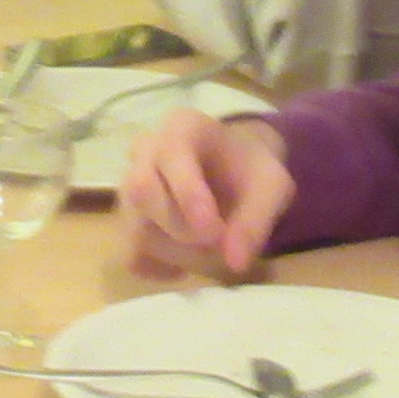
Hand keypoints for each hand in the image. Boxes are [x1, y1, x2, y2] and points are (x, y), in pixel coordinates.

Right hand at [117, 110, 293, 278]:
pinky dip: (159, 269)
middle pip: (142, 193)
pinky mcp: (127, 221)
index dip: (189, 197)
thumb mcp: (271, 187)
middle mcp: (144, 151)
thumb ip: (256, 219)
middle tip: (218, 243)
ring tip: (210, 254)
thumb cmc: (250, 172)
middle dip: (182, 229)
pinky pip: (131, 255)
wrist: (234, 174)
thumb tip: (234, 262)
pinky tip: (185, 265)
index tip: (214, 232)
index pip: (170, 156)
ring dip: (177, 255)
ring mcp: (128, 186)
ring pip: (135, 229)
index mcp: (181, 127)